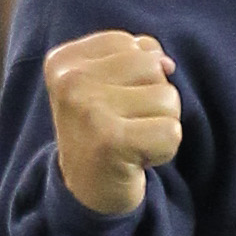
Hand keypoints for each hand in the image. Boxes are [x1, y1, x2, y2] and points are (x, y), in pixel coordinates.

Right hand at [44, 29, 181, 215]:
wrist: (86, 191)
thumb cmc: (104, 130)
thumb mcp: (108, 85)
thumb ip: (136, 57)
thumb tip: (166, 63)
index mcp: (64, 61)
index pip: (134, 45)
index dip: (139, 77)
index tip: (114, 105)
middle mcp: (70, 81)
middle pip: (153, 68)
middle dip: (153, 100)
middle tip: (127, 125)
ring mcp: (87, 111)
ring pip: (168, 98)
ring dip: (161, 125)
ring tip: (132, 140)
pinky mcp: (111, 142)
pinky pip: (172, 132)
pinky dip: (165, 149)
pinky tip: (138, 158)